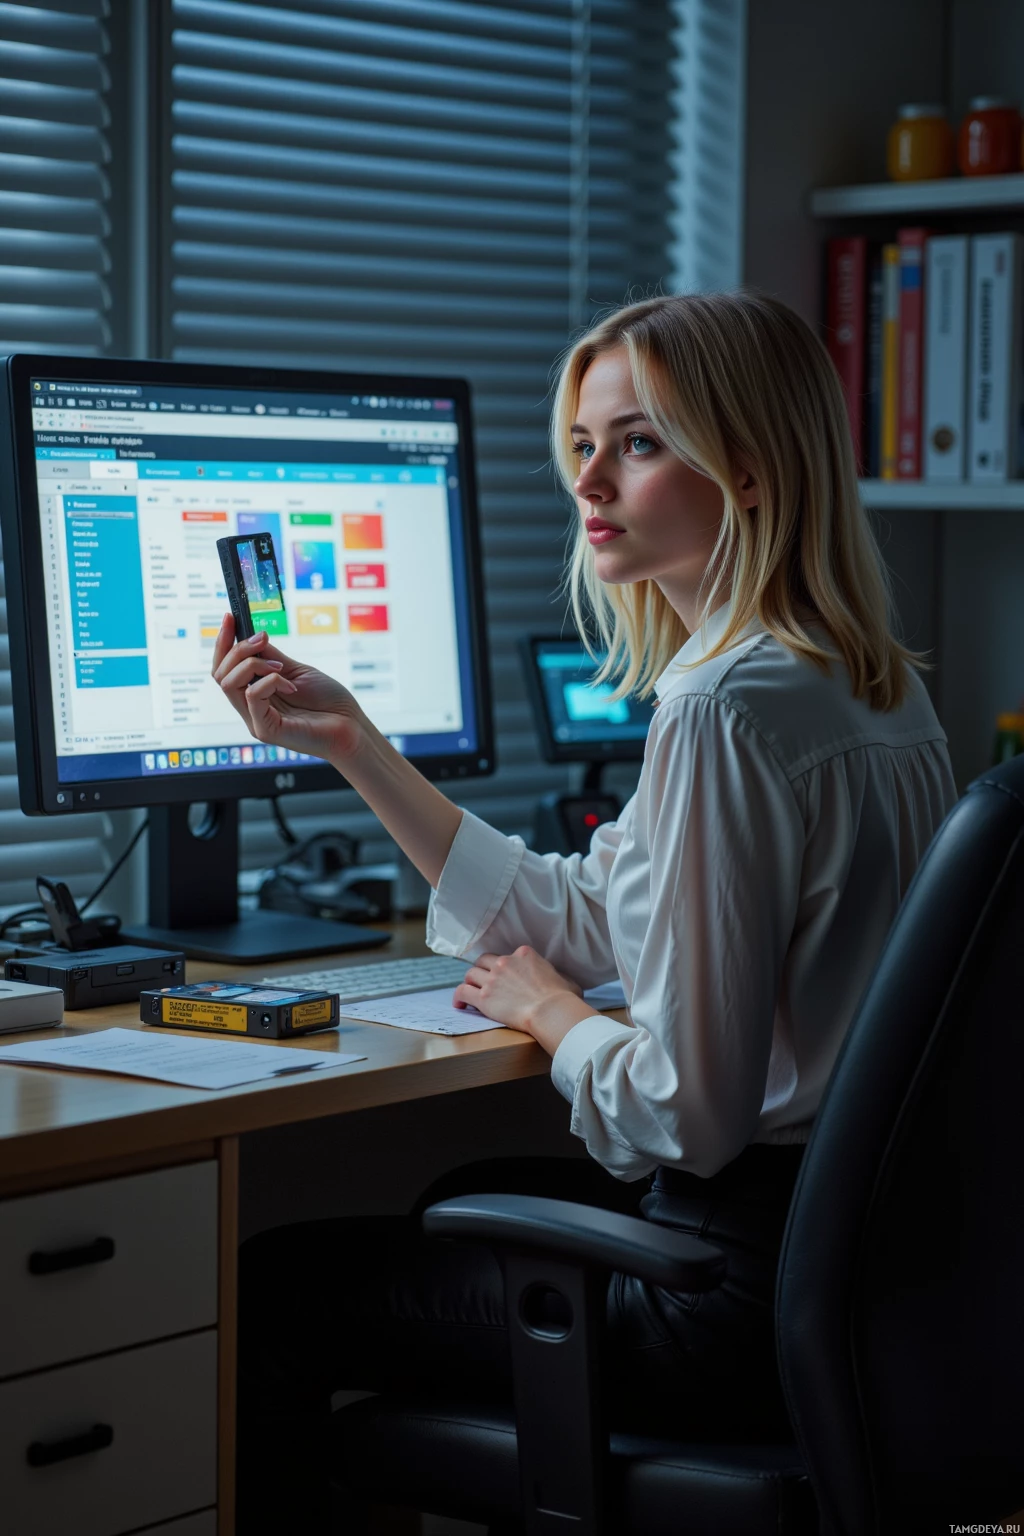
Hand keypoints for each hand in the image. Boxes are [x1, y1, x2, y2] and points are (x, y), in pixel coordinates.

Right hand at [211, 614, 366, 765]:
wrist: (352, 725)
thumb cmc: (328, 701)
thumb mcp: (295, 671)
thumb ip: (271, 657)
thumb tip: (251, 636)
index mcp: (255, 693)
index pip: (224, 668)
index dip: (222, 642)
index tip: (230, 616)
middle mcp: (250, 707)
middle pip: (220, 674)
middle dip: (238, 648)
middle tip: (263, 638)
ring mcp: (255, 720)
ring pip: (229, 683)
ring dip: (252, 663)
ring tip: (281, 666)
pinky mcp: (265, 730)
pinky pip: (253, 696)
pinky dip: (271, 681)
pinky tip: (292, 686)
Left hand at [454, 946, 593, 1049]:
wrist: (552, 1011)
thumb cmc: (563, 998)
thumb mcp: (566, 979)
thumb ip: (557, 975)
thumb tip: (561, 981)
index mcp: (524, 954)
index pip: (508, 955)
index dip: (505, 966)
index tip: (506, 977)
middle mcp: (505, 962)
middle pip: (484, 961)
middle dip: (483, 970)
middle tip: (484, 981)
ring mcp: (492, 979)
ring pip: (470, 974)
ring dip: (470, 982)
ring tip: (470, 992)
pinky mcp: (484, 998)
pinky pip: (462, 991)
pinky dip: (459, 997)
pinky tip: (460, 1005)